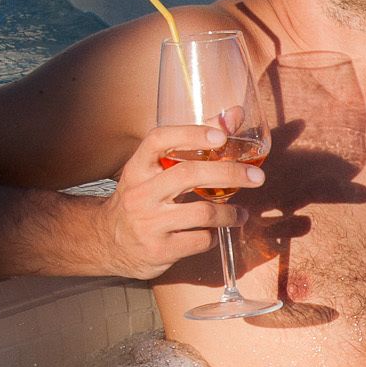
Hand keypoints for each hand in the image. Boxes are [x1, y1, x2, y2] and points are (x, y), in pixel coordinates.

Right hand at [89, 123, 260, 279]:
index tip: (221, 136)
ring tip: (240, 214)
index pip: (158, 140)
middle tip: (257, 177)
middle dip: (230, 173)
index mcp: (137, 168)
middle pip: (189, 175)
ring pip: (202, 213)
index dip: (190, 134)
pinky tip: (215, 232)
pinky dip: (215, 236)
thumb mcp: (154, 172)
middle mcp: (140, 194)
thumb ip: (193, 144)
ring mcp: (149, 223)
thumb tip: (234, 115)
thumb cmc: (141, 199)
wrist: (108, 243)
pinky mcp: (160, 250)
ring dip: (230, 213)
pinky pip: (201, 241)